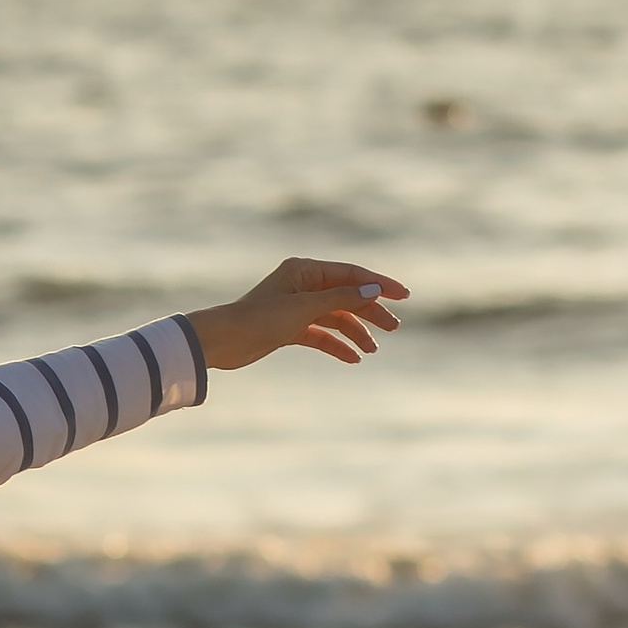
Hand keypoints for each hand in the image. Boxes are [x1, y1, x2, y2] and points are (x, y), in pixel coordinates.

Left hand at [189, 260, 408, 375]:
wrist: (223, 341)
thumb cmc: (261, 318)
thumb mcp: (306, 307)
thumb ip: (342, 298)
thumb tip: (374, 289)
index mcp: (305, 270)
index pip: (352, 273)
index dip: (379, 284)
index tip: (404, 296)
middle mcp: (302, 284)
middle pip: (346, 295)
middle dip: (370, 311)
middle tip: (393, 327)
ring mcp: (296, 307)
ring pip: (335, 317)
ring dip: (354, 332)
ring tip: (372, 350)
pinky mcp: (289, 328)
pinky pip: (320, 334)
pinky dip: (336, 344)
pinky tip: (352, 358)